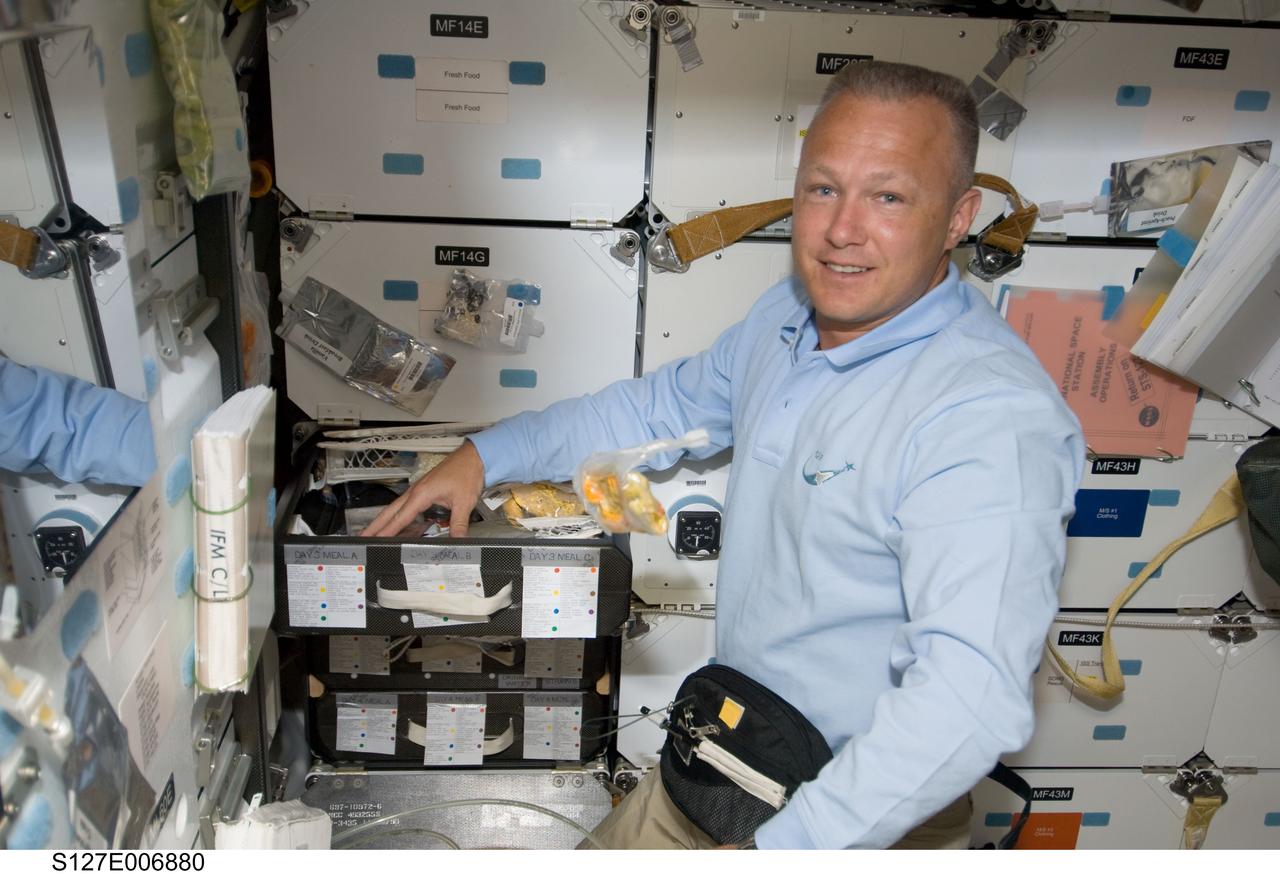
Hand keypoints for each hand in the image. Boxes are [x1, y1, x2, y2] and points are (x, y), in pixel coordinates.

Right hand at [360, 441, 485, 537]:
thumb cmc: (467, 473)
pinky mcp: (424, 490)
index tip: (374, 540)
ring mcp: (418, 490)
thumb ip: (458, 524)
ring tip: (373, 533)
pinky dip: (398, 515)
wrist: (473, 457)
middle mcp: (416, 491)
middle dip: (376, 525)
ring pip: (396, 508)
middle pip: (390, 511)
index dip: (387, 531)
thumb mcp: (464, 502)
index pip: (400, 517)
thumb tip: (456, 541)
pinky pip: (406, 505)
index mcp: (422, 493)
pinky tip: (398, 524)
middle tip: (362, 537)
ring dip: (384, 520)